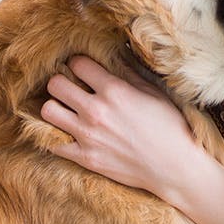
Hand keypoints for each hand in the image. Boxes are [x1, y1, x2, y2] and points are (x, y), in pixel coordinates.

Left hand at [40, 55, 211, 204]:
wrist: (175, 167)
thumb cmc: (170, 127)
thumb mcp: (153, 92)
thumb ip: (127, 74)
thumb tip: (113, 57)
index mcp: (114, 90)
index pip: (77, 64)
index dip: (78, 64)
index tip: (83, 71)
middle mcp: (96, 111)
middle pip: (55, 85)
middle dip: (61, 83)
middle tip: (70, 89)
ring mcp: (88, 136)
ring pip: (48, 111)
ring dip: (55, 108)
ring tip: (67, 111)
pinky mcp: (86, 158)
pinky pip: (54, 144)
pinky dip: (58, 138)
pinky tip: (69, 135)